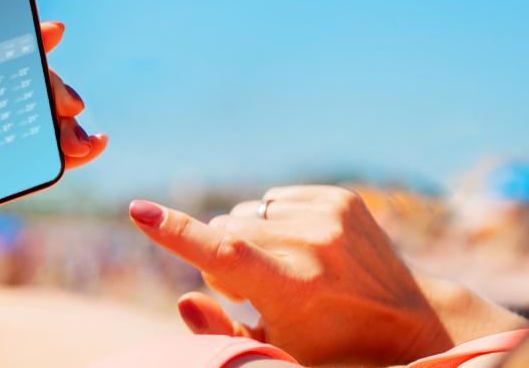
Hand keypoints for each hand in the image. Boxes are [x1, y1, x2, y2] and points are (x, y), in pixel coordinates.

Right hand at [129, 186, 457, 365]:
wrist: (410, 324)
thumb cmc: (329, 347)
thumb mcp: (273, 353)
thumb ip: (218, 332)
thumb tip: (183, 300)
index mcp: (293, 289)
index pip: (222, 253)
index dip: (176, 233)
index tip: (138, 210)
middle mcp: (313, 246)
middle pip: (224, 230)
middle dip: (224, 257)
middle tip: (257, 290)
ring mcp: (330, 216)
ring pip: (245, 213)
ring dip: (250, 239)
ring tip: (289, 269)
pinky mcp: (342, 197)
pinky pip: (273, 199)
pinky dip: (276, 222)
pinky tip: (305, 249)